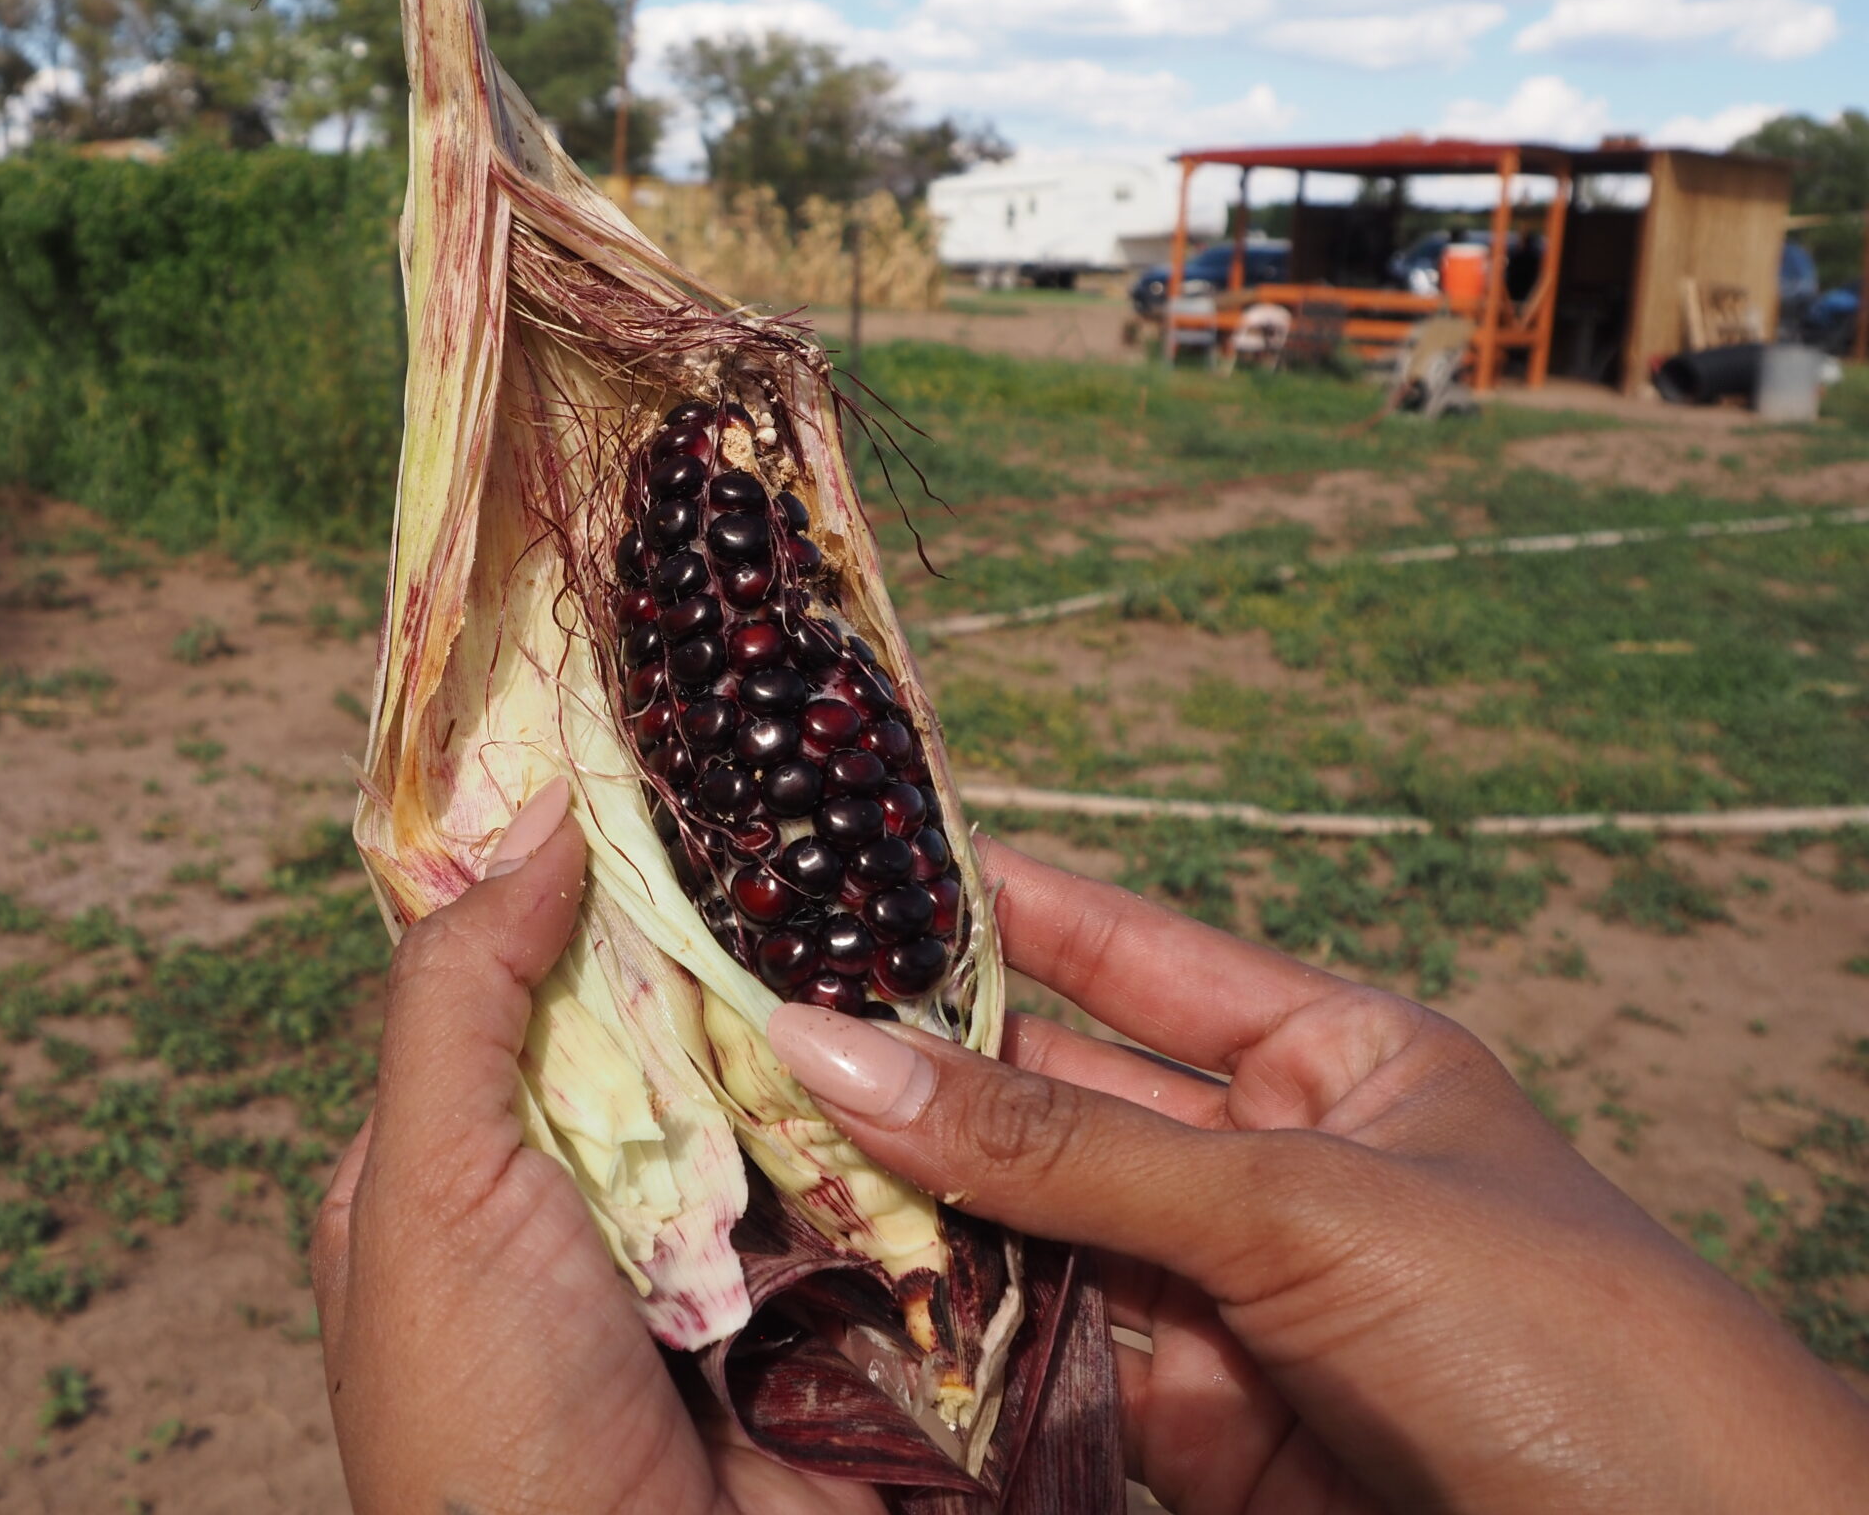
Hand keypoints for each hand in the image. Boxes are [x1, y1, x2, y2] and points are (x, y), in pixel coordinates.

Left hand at [311, 783, 881, 1514]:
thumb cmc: (482, 1427)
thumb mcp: (425, 1188)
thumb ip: (464, 996)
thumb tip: (535, 810)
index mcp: (462, 1170)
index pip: (527, 980)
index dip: (593, 878)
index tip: (676, 758)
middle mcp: (590, 1208)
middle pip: (676, 1030)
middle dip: (743, 952)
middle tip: (827, 820)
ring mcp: (717, 1267)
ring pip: (790, 1099)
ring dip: (840, 1038)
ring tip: (912, 900)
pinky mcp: (833, 1322)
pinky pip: (883, 1195)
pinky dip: (916, 1138)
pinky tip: (957, 1037)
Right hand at [765, 836, 1868, 1513]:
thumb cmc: (1553, 1334)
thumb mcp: (1302, 1206)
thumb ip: (1062, 1150)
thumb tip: (835, 1049)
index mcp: (1327, 1056)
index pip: (1118, 951)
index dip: (985, 906)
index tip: (832, 856)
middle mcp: (1262, 1166)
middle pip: (1048, 1100)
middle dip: (908, 1073)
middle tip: (738, 1026)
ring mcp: (1222, 1304)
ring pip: (1026, 1236)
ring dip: (907, 1211)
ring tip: (748, 1153)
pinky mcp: (1193, 1435)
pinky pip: (1039, 1369)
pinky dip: (944, 1346)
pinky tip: (833, 1298)